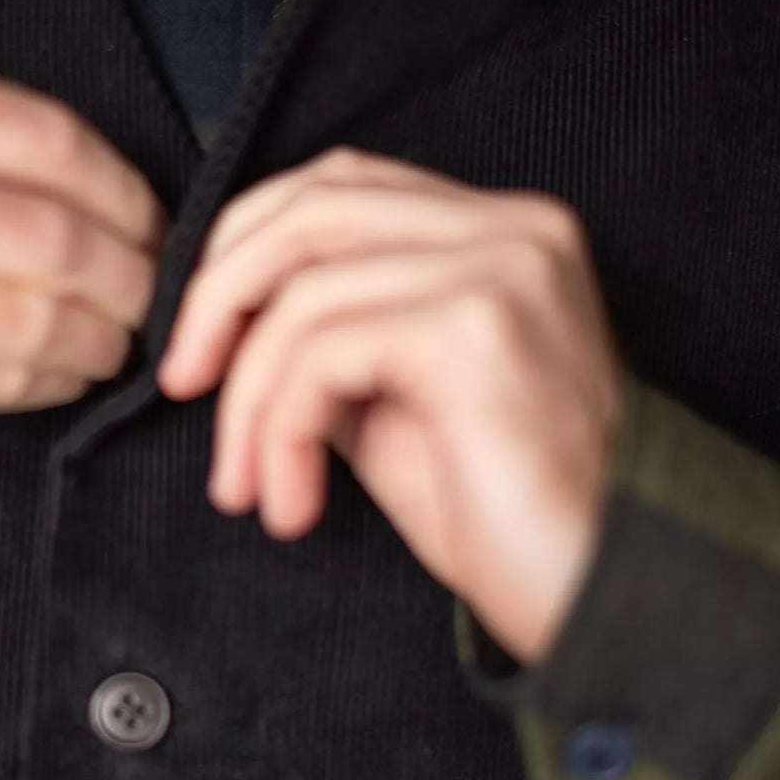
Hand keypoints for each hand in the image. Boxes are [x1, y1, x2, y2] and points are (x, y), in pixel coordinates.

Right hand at [0, 47, 166, 447]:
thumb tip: (118, 202)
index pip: (48, 141)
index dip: (128, 195)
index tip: (153, 227)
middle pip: (53, 240)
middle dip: (128, 281)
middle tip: (146, 297)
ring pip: (30, 321)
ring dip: (96, 341)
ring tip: (108, 341)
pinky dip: (48, 384)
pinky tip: (59, 375)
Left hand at [157, 147, 624, 665]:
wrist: (599, 593)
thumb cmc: (506, 517)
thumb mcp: (395, 404)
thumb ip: (333, 339)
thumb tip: (228, 322)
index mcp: (502, 232)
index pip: (338, 186)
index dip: (245, 247)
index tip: (200, 339)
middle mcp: (513, 229)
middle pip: (310, 211)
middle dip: (218, 300)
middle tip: (181, 386)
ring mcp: (502, 269)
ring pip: (302, 297)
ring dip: (247, 404)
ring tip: (252, 487)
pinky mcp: (475, 328)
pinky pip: (319, 355)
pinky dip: (279, 431)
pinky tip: (293, 499)